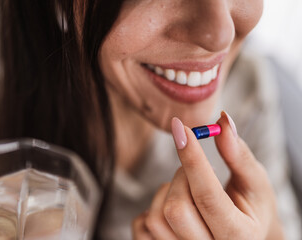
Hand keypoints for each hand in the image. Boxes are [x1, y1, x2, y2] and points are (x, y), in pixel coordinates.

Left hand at [133, 111, 283, 239]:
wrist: (240, 237)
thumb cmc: (250, 208)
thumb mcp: (254, 183)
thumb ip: (239, 156)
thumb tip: (223, 121)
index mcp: (239, 235)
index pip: (208, 196)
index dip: (192, 158)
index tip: (181, 128)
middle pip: (176, 209)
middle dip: (181, 177)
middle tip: (194, 171)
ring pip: (156, 216)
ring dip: (167, 191)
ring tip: (187, 190)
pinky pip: (141, 225)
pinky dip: (152, 208)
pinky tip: (174, 206)